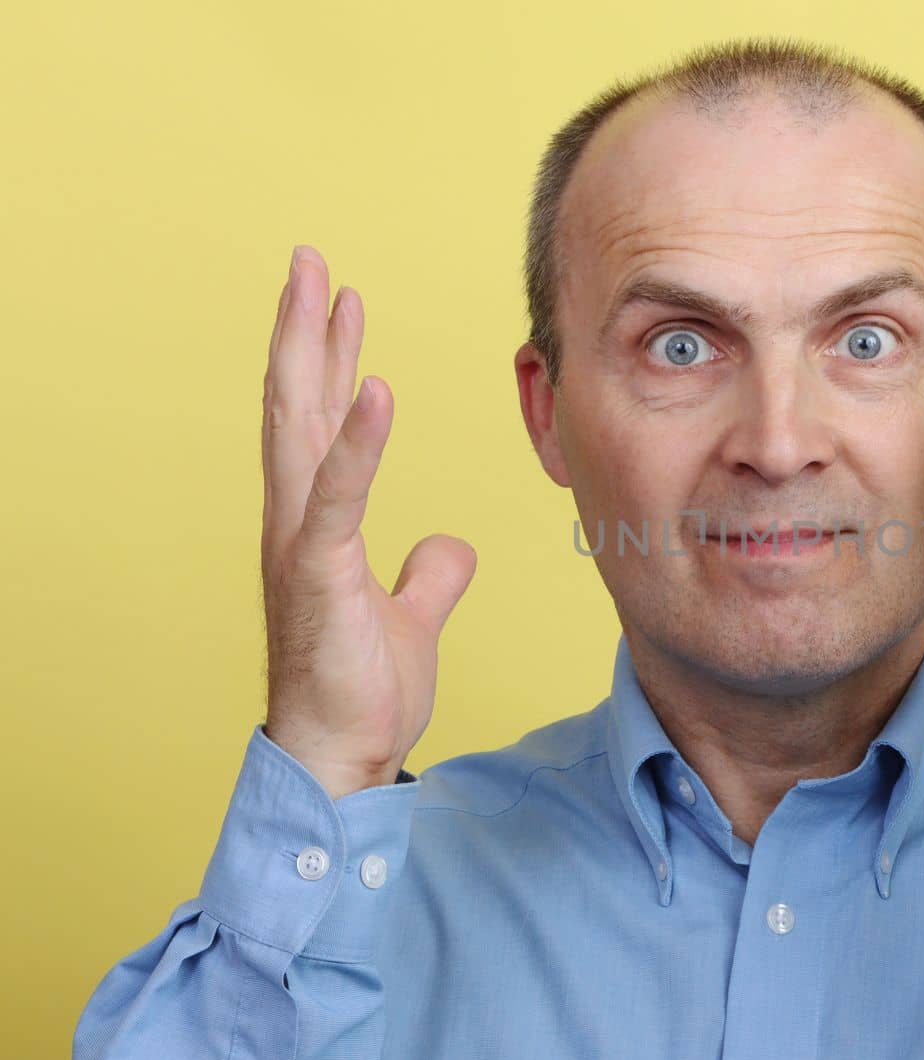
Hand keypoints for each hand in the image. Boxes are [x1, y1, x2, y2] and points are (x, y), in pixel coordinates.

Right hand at [260, 245, 476, 798]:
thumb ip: (428, 574)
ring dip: (311, 351)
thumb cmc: (361, 690)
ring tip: (321, 285)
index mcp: (316, 523)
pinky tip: (375, 387)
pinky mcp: (316, 572)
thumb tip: (449, 545)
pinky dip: (357, 440)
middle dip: (306, 328)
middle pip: (295, 403)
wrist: (339, 758)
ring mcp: (299, 542)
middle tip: (311, 260)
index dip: (332, 359)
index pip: (318, 422)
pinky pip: (338, 494)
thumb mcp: (411, 617)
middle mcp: (296, 520)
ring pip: (297, 427)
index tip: (342, 303)